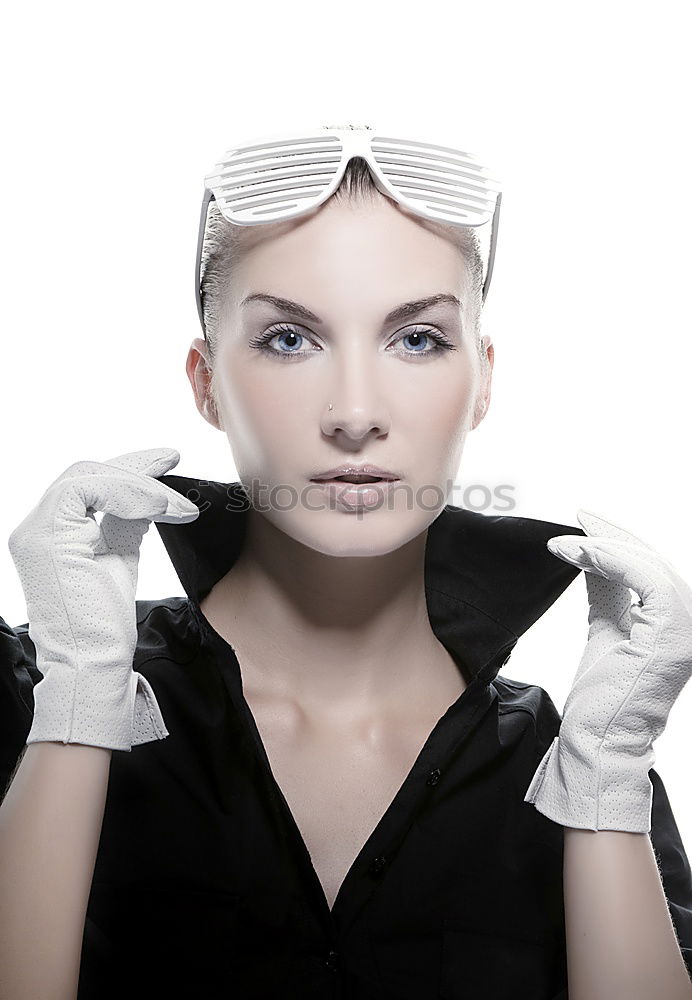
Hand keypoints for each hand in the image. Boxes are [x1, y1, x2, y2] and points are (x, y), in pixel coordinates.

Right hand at [7, 447, 199, 751]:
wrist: (94, 663)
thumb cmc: (106, 626)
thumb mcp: (118, 557)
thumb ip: (125, 523)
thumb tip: (148, 497)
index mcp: (52, 533)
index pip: (87, 485)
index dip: (128, 470)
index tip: (165, 464)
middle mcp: (35, 529)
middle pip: (85, 473)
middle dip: (134, 465)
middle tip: (172, 460)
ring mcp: (37, 532)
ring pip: (87, 476)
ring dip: (138, 483)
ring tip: (173, 502)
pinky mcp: (50, 539)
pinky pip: (87, 490)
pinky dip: (127, 493)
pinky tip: (156, 507)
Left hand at [523, 509, 691, 831]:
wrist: (598, 740)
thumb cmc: (601, 696)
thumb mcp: (605, 628)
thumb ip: (606, 592)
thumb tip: (592, 554)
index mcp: (676, 621)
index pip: (652, 567)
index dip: (619, 540)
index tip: (585, 520)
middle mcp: (690, 622)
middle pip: (653, 560)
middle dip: (612, 535)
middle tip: (577, 517)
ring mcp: (687, 629)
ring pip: (649, 566)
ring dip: (604, 548)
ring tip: (566, 542)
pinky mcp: (673, 634)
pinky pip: (645, 580)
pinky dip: (610, 562)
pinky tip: (579, 555)